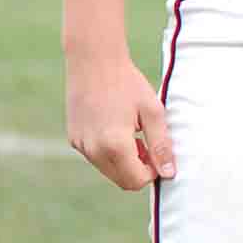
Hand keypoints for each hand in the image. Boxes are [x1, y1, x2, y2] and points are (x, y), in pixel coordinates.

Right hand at [65, 55, 173, 189]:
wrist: (94, 62)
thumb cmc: (128, 84)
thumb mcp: (153, 112)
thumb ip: (161, 145)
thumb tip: (169, 173)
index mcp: (114, 145)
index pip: (136, 181)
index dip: (153, 172)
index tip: (159, 152)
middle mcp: (93, 151)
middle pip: (121, 180)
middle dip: (139, 169)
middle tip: (148, 142)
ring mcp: (80, 146)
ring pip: (108, 170)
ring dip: (125, 161)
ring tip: (134, 133)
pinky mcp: (74, 139)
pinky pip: (96, 157)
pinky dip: (109, 152)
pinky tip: (117, 127)